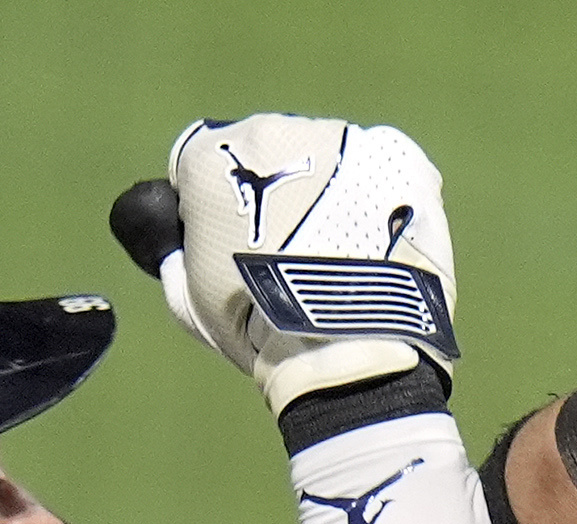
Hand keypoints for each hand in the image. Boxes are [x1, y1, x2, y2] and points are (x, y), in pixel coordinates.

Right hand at [118, 115, 457, 421]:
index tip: (228, 243)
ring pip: (326, 159)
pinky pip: (381, 171)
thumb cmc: (260, 324)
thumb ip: (177, 251)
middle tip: (289, 256)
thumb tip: (182, 238)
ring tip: (341, 258)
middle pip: (266, 154)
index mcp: (212, 154)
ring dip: (326, 195)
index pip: (199, 162)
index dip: (211, 205)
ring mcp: (341, 138)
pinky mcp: (399, 158)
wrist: (350, 342)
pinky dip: (378, 201)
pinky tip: (377, 246)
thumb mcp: (190, 298)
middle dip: (273, 194)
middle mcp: (275, 129)